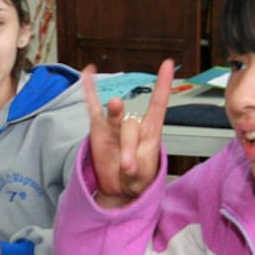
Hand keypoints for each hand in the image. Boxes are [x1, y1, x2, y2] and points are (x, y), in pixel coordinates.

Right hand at [83, 58, 174, 207]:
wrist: (120, 189)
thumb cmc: (138, 179)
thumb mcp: (143, 175)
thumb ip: (136, 165)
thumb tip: (125, 163)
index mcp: (151, 131)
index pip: (158, 104)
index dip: (163, 85)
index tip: (167, 65)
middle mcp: (132, 123)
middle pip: (130, 122)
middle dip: (128, 146)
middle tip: (127, 167)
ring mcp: (114, 124)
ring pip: (113, 115)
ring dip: (114, 119)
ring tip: (113, 138)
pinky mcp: (98, 129)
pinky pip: (92, 107)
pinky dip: (89, 91)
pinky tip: (87, 73)